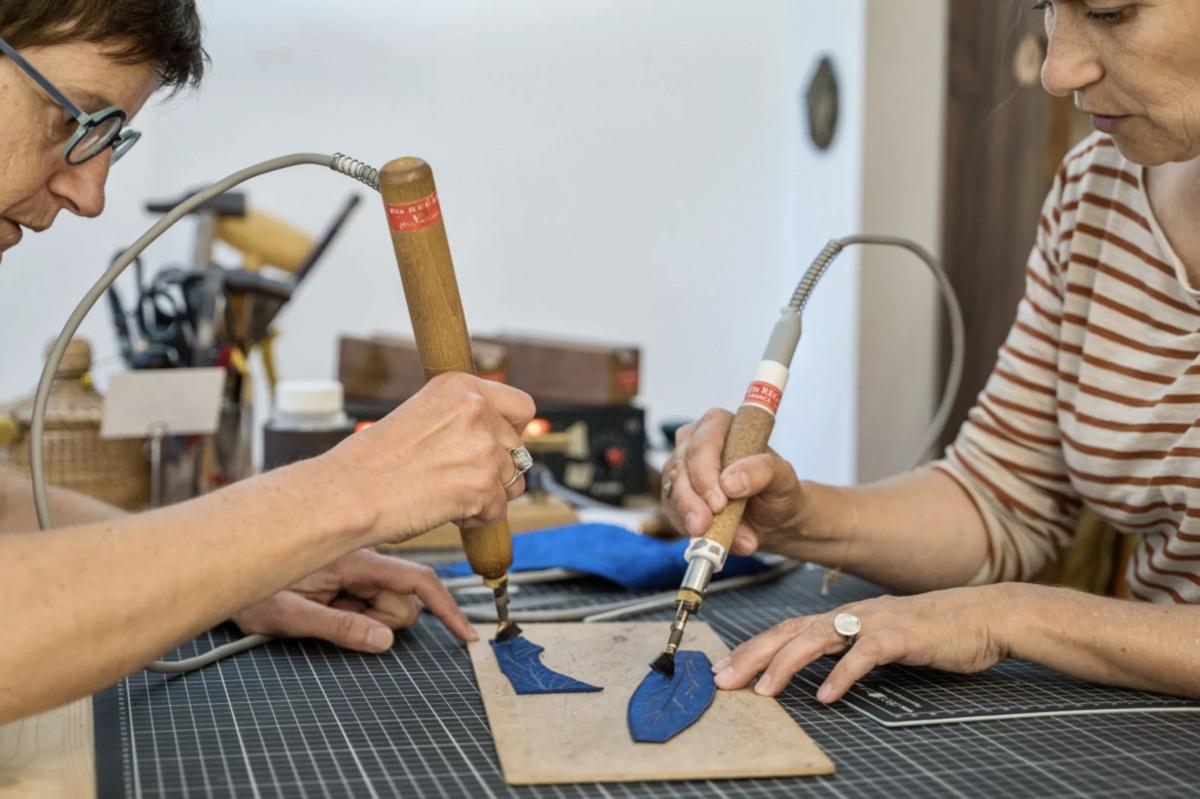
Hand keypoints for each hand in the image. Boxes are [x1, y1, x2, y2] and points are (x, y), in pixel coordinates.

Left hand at [232, 548, 476, 651]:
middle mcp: (362, 558)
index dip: (447, 608)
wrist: (221, 566)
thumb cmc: (249, 588)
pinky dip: (357, 613)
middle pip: (405, 599)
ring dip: (366, 617)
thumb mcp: (290, 615)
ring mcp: (356, 566)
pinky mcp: (348, 574)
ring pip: (389, 603)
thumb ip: (340, 627)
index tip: (465, 635)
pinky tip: (326, 608)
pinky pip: (370, 601)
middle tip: (338, 620)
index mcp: (355, 560)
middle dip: (384, 619)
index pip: (418, 581)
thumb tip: (384, 641)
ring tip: (323, 612)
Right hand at [326, 372, 535, 544]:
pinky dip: (477, 518)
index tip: (495, 444)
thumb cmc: (372, 461)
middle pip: (517, 448)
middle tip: (456, 478)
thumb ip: (459, 419)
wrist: (349, 493)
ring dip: (488, 493)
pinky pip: (499, 510)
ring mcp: (483, 448)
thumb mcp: (419, 415)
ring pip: (513, 481)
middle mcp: (477, 410)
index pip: (521, 406)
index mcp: (460, 386)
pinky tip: (445, 511)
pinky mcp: (484, 485)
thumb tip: (494, 437)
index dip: (511, 430)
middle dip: (495, 468)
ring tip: (447, 495)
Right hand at [662, 408, 808, 555]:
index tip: (718, 503)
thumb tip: (729, 483)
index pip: (702, 444)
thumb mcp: (783, 478)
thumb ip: (762, 471)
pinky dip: (686, 527)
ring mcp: (681, 468)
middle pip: (680, 467)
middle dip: (691, 501)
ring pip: (672, 490)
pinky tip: (706, 537)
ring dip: (688, 517)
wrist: (772, 519)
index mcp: (720, 424)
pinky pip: (671, 510)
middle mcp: (695, 441)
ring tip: (711, 538)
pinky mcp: (675, 494)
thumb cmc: (778, 491)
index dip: (705, 473)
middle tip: (705, 526)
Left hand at [711, 585, 1009, 701]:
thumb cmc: (932, 631)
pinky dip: (843, 675)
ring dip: (786, 665)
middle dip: (752, 655)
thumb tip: (814, 674)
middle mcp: (852, 614)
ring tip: (764, 689)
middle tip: (724, 680)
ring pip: (818, 637)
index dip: (752, 648)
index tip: (724, 669)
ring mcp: (876, 622)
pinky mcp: (903, 636)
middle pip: (790, 631)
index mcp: (844, 616)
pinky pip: (866, 654)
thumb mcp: (880, 637)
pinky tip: (827, 696)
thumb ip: (847, 648)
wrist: (984, 616)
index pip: (786, 629)